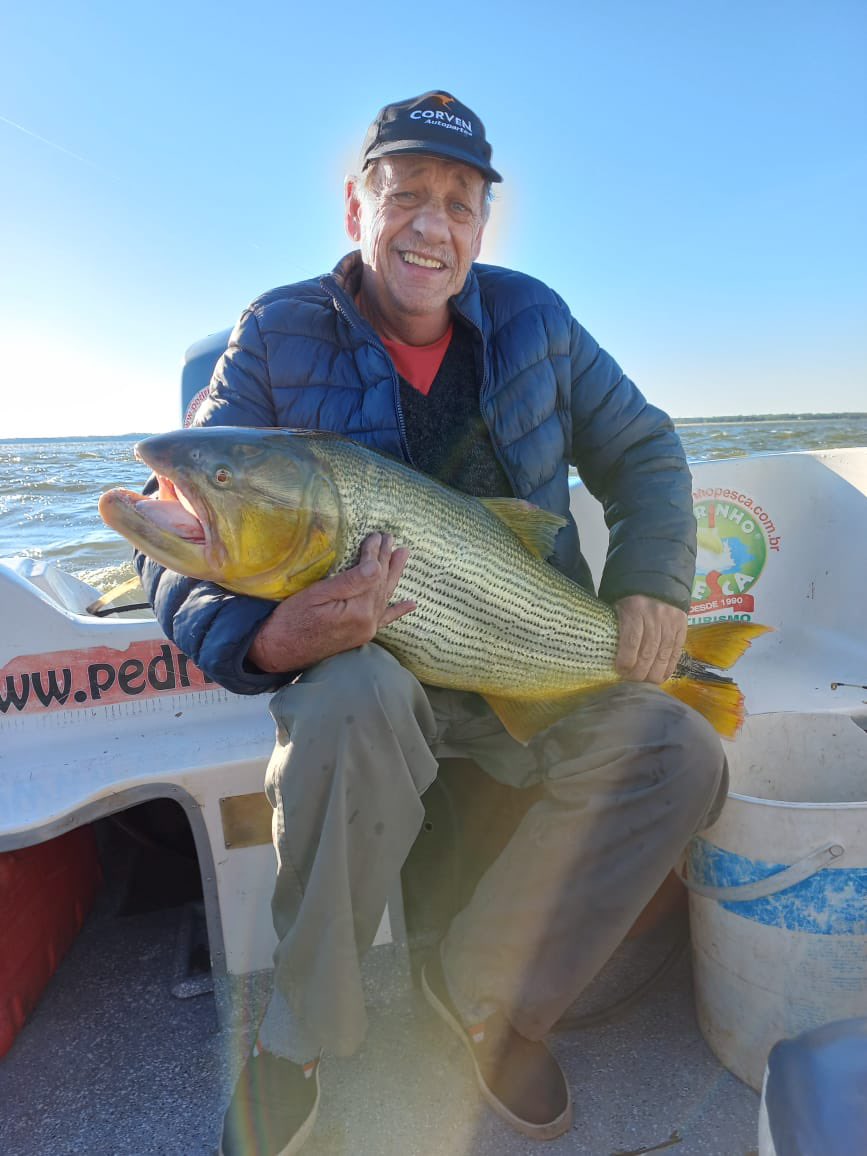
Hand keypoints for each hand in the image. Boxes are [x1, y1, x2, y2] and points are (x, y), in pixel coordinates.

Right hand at [247, 533, 414, 672]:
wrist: (278, 651)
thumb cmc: (291, 619)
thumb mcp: (317, 595)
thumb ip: (350, 582)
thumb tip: (376, 566)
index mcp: (359, 611)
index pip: (373, 574)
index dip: (375, 553)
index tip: (376, 535)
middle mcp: (368, 623)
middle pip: (382, 584)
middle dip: (387, 559)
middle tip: (392, 538)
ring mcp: (366, 631)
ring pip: (385, 597)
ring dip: (395, 575)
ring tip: (403, 555)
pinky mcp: (360, 637)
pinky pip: (384, 621)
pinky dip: (397, 611)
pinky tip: (410, 604)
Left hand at [614, 595, 686, 683]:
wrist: (657, 577)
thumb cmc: (629, 595)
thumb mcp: (617, 604)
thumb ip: (615, 625)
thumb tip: (607, 654)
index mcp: (634, 609)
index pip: (631, 641)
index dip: (626, 660)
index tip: (620, 671)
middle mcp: (655, 616)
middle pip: (648, 652)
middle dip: (639, 672)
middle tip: (631, 682)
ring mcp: (670, 622)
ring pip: (663, 654)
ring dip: (653, 673)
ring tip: (645, 683)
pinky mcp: (682, 626)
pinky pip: (676, 651)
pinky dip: (668, 667)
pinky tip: (661, 677)